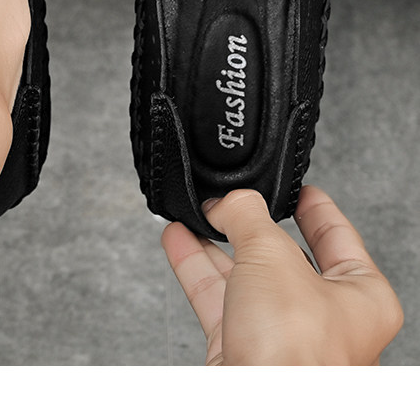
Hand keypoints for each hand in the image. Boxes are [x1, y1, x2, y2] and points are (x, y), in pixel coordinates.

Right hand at [161, 185, 402, 364]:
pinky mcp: (242, 351)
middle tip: (231, 199)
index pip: (338, 237)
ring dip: (215, 243)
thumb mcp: (272, 256)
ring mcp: (281, 337)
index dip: (314, 207)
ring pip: (245, 276)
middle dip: (250, 225)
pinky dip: (196, 266)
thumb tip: (227, 201)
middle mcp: (325, 319)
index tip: (297, 188)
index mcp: (361, 298)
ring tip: (195, 212)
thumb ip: (247, 216)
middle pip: (283, 255)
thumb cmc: (293, 353)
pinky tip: (179, 240)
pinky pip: (217, 297)